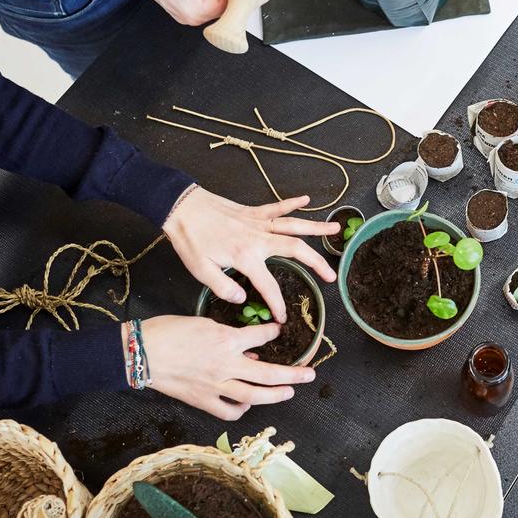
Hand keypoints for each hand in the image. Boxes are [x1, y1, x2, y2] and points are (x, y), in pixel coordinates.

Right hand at [129, 316, 315, 418]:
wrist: (140, 352)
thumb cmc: (167, 331)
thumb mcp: (202, 323)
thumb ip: (228, 337)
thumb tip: (247, 351)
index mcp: (225, 340)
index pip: (261, 337)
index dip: (273, 333)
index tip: (279, 330)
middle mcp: (225, 364)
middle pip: (268, 373)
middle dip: (293, 374)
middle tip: (310, 374)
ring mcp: (215, 385)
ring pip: (253, 395)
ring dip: (276, 395)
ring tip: (289, 392)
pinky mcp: (202, 399)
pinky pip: (228, 410)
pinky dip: (241, 409)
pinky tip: (247, 404)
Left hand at [163, 188, 338, 322]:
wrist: (181, 207)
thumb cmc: (189, 239)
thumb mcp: (200, 269)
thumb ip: (223, 287)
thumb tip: (243, 298)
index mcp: (246, 256)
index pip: (268, 284)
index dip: (278, 303)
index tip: (284, 317)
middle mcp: (258, 238)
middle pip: (296, 250)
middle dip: (316, 263)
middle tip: (330, 275)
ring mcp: (258, 222)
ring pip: (294, 225)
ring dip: (316, 227)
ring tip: (336, 228)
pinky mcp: (252, 211)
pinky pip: (277, 206)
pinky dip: (293, 202)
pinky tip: (307, 199)